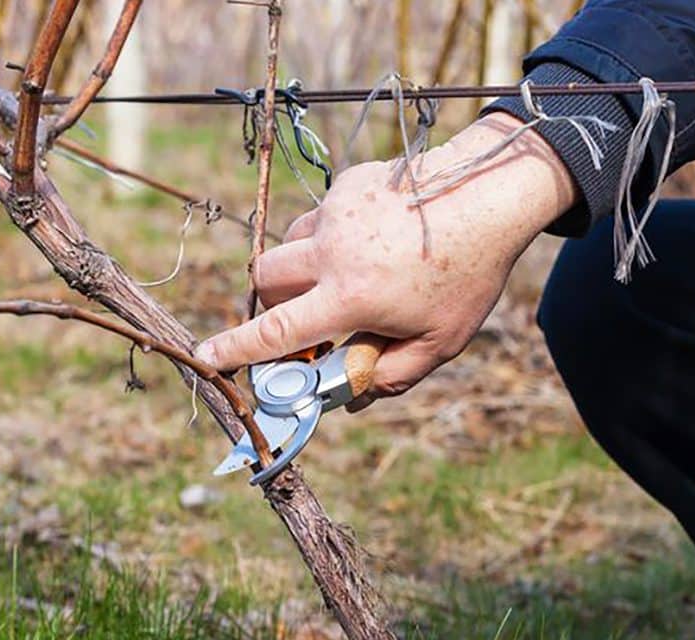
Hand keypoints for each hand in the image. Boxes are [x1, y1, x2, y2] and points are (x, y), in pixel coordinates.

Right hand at [195, 112, 577, 409]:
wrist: (488, 193)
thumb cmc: (468, 275)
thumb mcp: (440, 341)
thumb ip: (390, 375)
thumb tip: (351, 399)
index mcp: (350, 296)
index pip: (277, 331)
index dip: (236, 348)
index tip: (206, 357)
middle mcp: (332, 252)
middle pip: (265, 278)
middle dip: (272, 301)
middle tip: (303, 315)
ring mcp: (336, 214)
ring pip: (290, 244)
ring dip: (303, 267)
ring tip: (350, 275)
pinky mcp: (345, 185)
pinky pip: (321, 217)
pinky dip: (333, 236)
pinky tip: (375, 240)